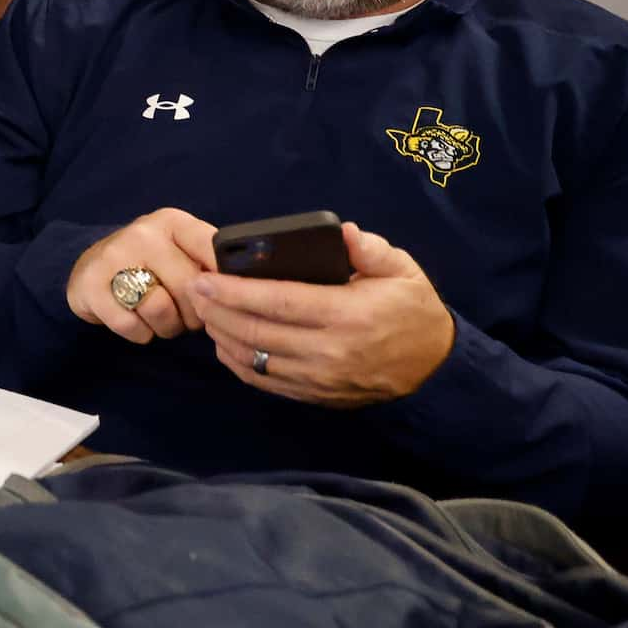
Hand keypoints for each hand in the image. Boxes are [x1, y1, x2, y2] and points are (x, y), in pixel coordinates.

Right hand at [66, 208, 218, 342]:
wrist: (90, 268)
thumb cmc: (151, 266)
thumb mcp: (182, 254)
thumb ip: (212, 265)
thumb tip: (249, 290)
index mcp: (172, 221)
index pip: (213, 248)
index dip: (227, 280)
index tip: (230, 297)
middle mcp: (142, 233)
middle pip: (190, 287)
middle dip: (195, 314)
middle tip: (187, 315)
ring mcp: (112, 257)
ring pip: (161, 310)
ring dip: (167, 327)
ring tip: (162, 320)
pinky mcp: (89, 285)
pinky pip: (131, 326)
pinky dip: (140, 334)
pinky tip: (137, 323)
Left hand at [186, 223, 456, 405]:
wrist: (434, 368)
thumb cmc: (413, 311)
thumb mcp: (402, 271)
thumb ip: (370, 250)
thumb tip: (343, 232)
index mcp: (348, 314)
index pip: (279, 301)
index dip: (236, 291)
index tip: (205, 277)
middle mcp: (330, 350)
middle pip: (257, 331)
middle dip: (217, 309)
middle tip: (193, 289)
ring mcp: (320, 378)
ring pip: (254, 358)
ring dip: (222, 334)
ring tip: (204, 310)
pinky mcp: (315, 396)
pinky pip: (265, 381)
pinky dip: (237, 362)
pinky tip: (224, 342)